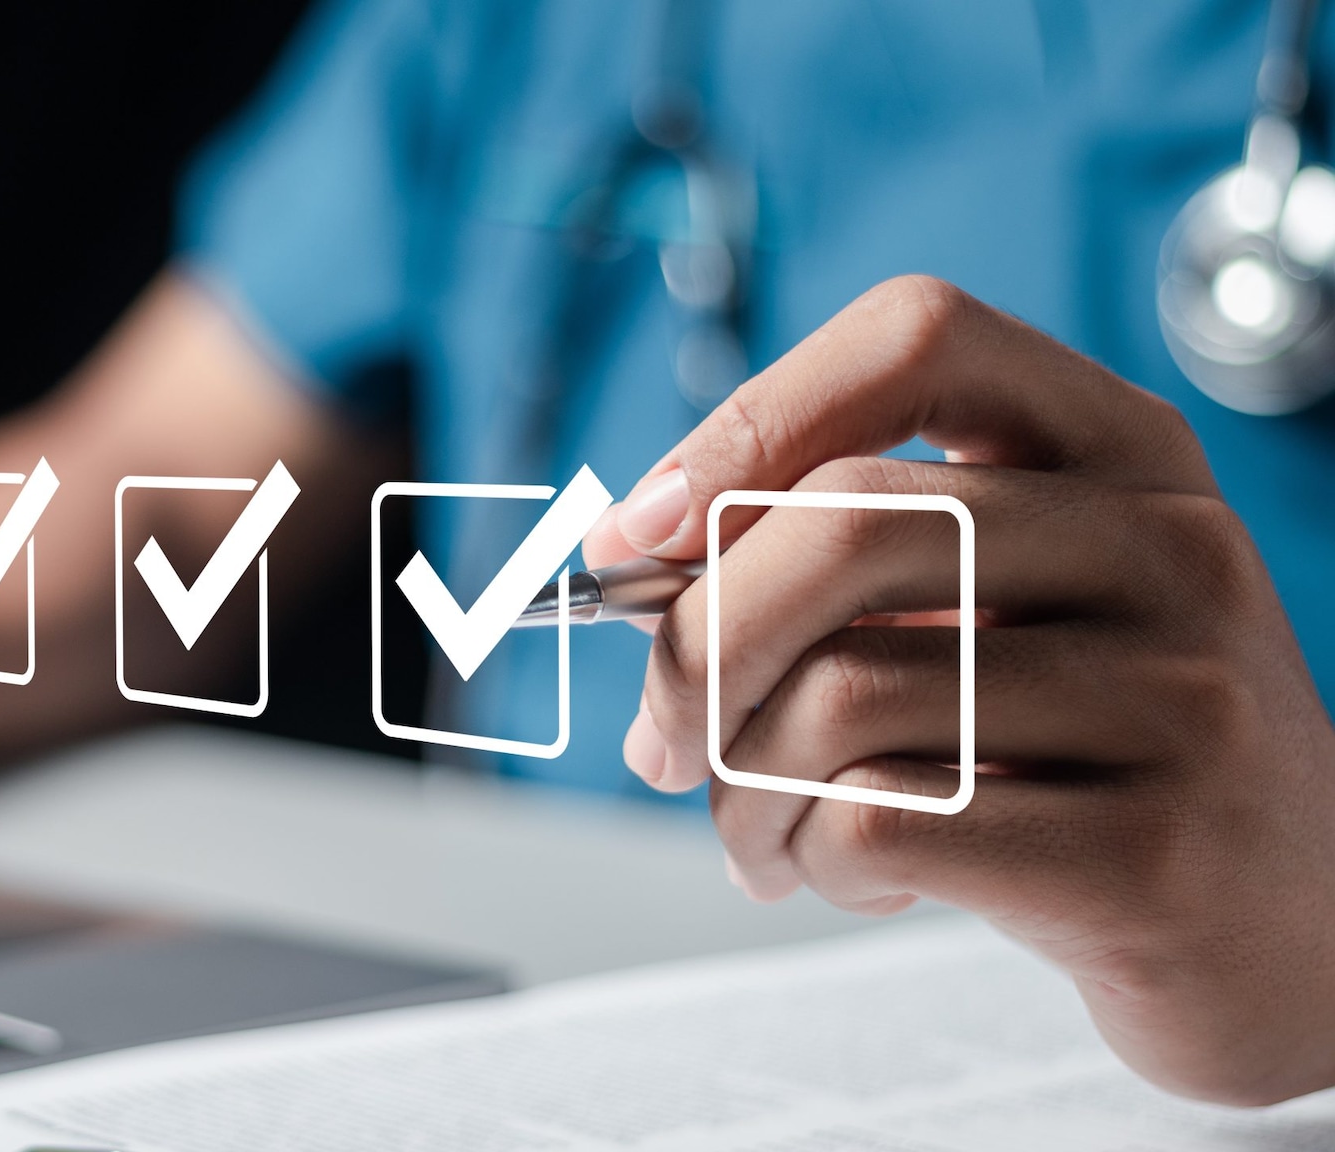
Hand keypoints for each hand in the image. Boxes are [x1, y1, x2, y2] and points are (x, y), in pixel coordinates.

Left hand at [583, 276, 1334, 1104]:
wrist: (1291, 933)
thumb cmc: (1097, 758)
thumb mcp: (1000, 616)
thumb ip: (846, 567)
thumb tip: (635, 568)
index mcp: (1120, 450)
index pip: (915, 338)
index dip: (746, 420)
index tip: (634, 533)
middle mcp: (1168, 546)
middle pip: (846, 520)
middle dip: (696, 643)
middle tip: (660, 741)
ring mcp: (1180, 695)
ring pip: (839, 697)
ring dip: (742, 792)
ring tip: (764, 839)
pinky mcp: (1152, 849)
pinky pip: (882, 821)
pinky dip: (813, 860)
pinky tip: (857, 878)